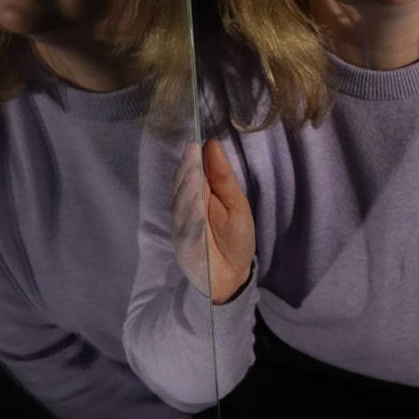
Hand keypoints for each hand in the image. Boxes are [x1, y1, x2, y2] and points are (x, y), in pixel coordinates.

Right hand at [171, 138, 255, 302]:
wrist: (234, 274)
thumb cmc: (235, 237)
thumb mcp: (236, 203)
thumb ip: (223, 177)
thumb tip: (212, 145)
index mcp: (197, 195)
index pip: (190, 173)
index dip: (191, 159)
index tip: (195, 144)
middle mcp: (186, 209)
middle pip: (182, 187)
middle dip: (188, 170)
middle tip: (192, 153)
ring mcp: (183, 228)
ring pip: (182, 206)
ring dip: (188, 190)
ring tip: (194, 175)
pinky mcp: (184, 247)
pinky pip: (187, 231)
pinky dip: (191, 219)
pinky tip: (197, 206)